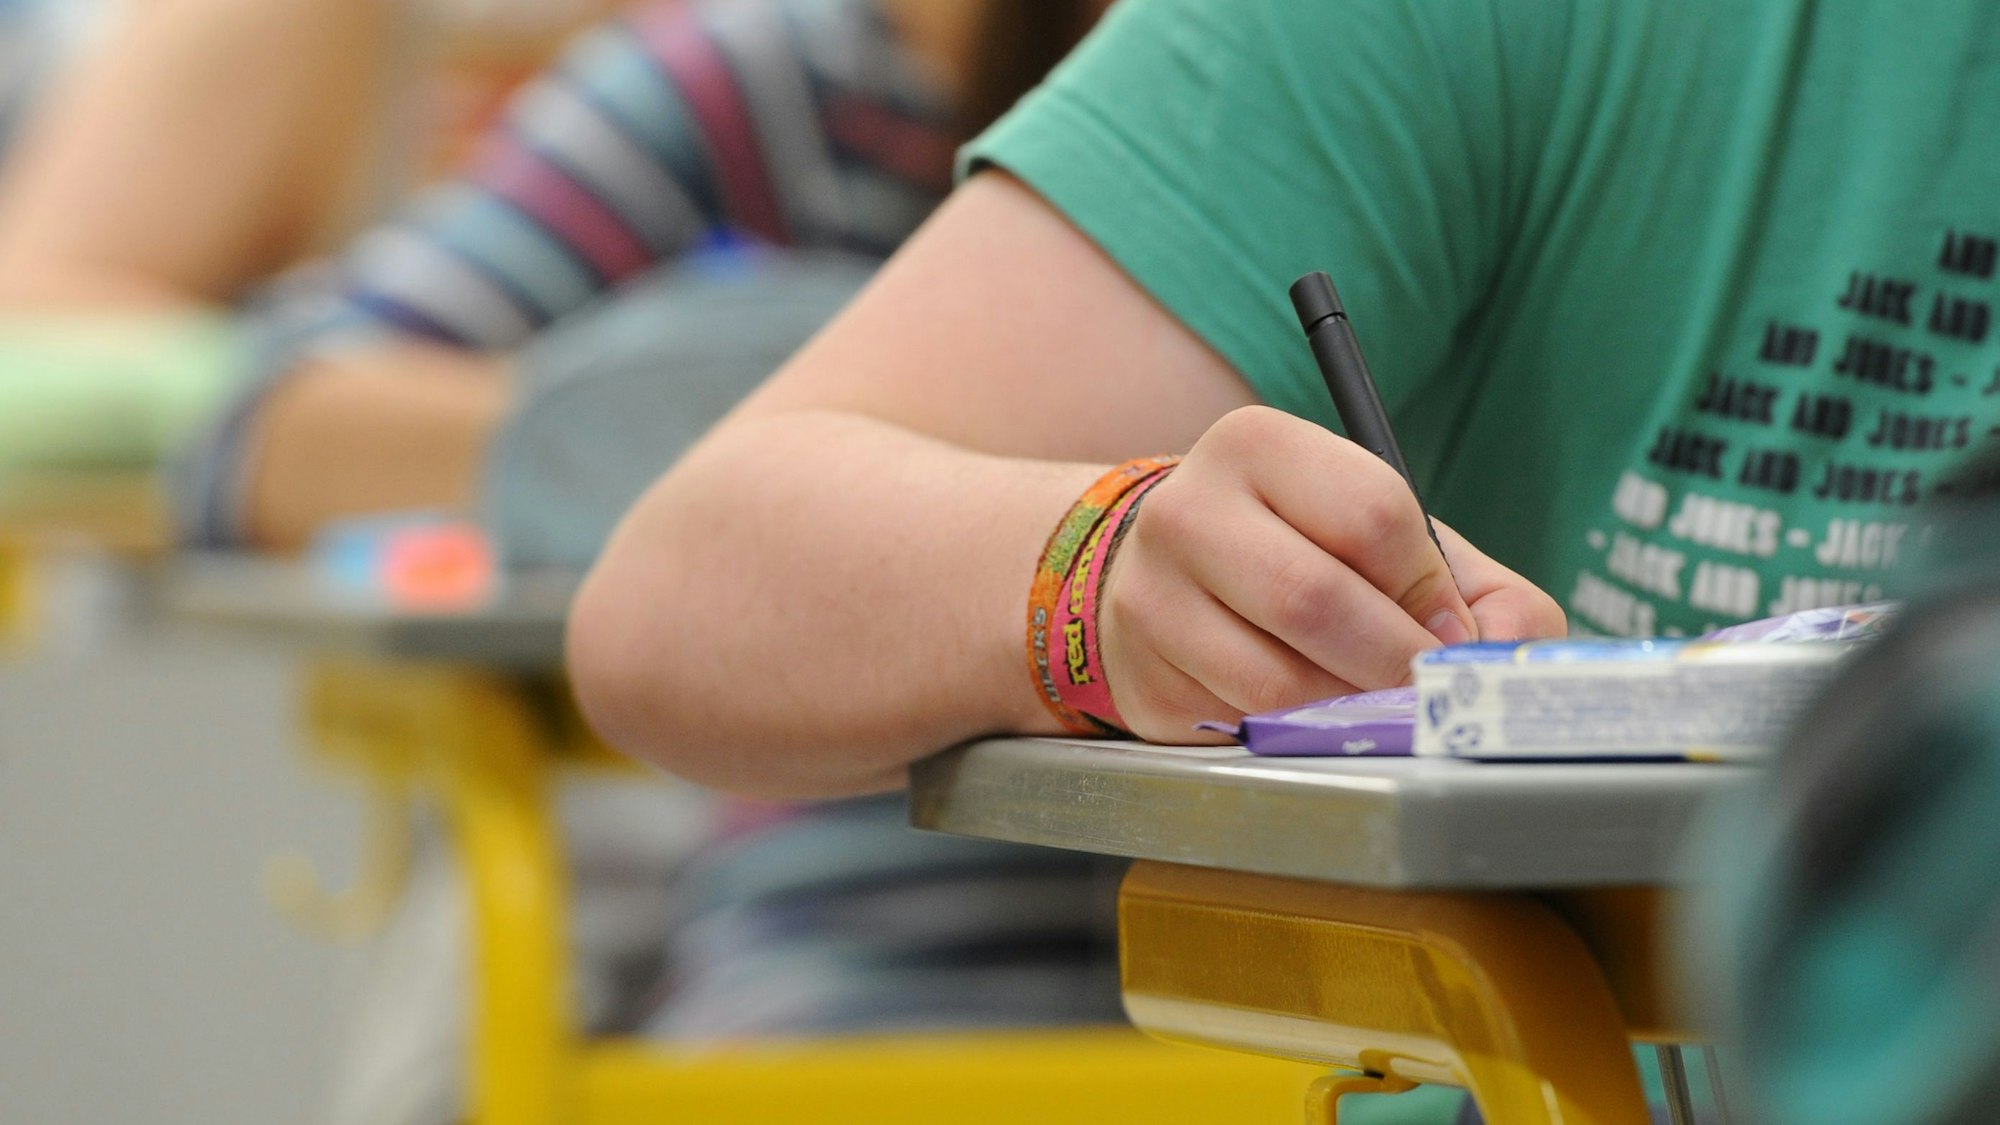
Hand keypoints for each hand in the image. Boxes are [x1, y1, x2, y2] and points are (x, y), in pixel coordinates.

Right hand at [1097, 405, 1565, 741]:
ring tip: (1367, 702)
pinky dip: (1296, 736)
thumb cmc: (1304, 553)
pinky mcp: (1143, 679)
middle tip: (1426, 693)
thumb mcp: (1391, 542)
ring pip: (1277, 683)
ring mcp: (1150, 598)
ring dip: (1348, 710)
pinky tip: (1303, 715)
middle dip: (1394, 663)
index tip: (1446, 628)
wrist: (1168, 578)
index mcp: (1257, 446)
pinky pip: (1242, 728)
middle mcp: (1188, 511)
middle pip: (1314, 599)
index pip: (1372, 514)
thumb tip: (1505, 658)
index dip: (1428, 589)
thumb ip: (1481, 592)